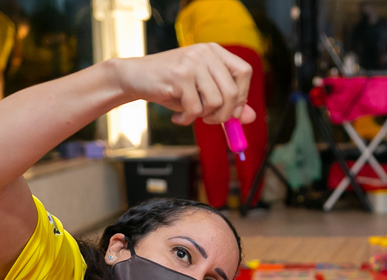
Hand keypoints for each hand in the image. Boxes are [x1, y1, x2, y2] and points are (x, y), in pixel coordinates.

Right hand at [113, 44, 257, 125]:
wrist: (136, 77)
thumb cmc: (171, 85)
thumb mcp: (202, 92)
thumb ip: (227, 102)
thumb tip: (250, 117)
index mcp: (215, 52)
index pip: (244, 72)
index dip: (243, 96)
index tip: (233, 112)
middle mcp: (205, 53)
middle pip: (232, 92)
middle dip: (224, 115)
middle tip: (210, 121)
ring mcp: (193, 62)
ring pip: (215, 102)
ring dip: (203, 117)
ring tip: (190, 114)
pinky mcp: (180, 75)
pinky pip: (195, 108)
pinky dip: (187, 119)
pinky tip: (178, 116)